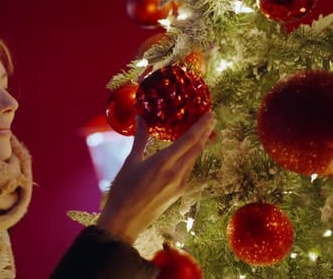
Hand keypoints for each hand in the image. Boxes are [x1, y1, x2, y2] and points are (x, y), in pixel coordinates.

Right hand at [96, 112, 215, 243]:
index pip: (189, 139)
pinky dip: (191, 157)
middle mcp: (176, 172)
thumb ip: (140, 139)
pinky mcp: (178, 193)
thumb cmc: (123, 190)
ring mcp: (179, 184)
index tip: (210, 114)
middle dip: (206, 132)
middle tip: (212, 118)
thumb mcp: (130, 162)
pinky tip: (189, 153)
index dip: (201, 125)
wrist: (125, 221)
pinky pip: (188, 170)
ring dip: (200, 144)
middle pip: (197, 148)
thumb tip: (141, 118)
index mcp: (163, 162)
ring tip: (204, 132)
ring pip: (194, 159)